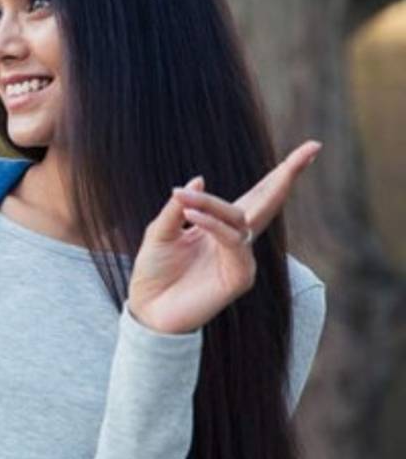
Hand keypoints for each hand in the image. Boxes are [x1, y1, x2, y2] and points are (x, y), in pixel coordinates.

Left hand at [126, 140, 322, 334]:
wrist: (147, 310)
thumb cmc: (154, 272)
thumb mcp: (159, 232)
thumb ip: (179, 208)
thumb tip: (200, 177)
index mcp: (219, 227)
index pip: (255, 196)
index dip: (279, 174)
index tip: (310, 148)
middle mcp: (235, 240)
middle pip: (268, 202)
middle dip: (287, 175)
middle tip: (311, 148)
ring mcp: (240, 258)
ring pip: (239, 219)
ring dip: (211, 204)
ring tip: (183, 198)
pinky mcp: (239, 277)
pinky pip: (232, 242)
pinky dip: (212, 226)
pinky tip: (192, 216)